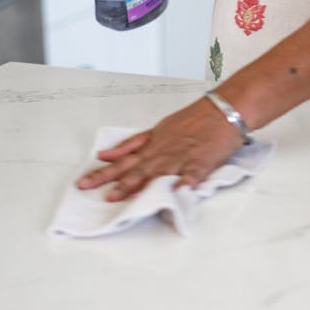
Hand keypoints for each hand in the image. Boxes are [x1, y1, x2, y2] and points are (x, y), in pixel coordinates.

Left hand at [75, 98, 243, 200]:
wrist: (223, 110)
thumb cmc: (195, 118)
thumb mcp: (161, 127)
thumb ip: (136, 143)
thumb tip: (108, 154)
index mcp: (154, 143)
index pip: (124, 159)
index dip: (105, 171)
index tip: (86, 182)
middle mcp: (163, 151)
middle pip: (135, 168)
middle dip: (115, 182)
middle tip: (97, 194)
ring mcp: (181, 158)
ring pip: (156, 173)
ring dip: (138, 186)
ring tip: (122, 198)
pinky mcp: (200, 164)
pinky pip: (189, 176)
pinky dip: (181, 185)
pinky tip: (173, 194)